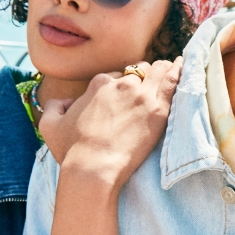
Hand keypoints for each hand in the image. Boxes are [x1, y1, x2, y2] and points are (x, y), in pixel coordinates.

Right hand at [39, 58, 181, 187]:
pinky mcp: (157, 109)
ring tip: (173, 69)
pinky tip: (184, 66)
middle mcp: (121, 84)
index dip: (122, 84)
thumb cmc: (72, 150)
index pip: (116, 76)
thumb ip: (53, 106)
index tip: (127, 95)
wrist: (94, 168)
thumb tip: (63, 102)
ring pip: (158, 71)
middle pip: (139, 71)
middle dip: (145, 76)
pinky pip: (173, 81)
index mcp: (98, 84)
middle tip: (151, 85)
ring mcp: (141, 95)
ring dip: (164, 69)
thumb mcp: (50, 125)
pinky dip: (178, 72)